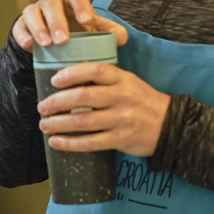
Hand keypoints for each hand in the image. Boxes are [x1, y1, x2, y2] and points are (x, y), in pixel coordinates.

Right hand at [11, 0, 129, 51]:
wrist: (55, 40)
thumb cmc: (77, 30)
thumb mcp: (94, 30)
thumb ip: (110, 32)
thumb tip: (120, 38)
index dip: (81, 5)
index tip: (86, 21)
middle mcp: (51, 2)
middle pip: (51, 4)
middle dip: (56, 21)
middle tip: (62, 40)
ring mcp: (35, 11)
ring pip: (32, 12)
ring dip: (38, 28)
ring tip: (46, 44)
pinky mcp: (21, 24)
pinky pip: (19, 26)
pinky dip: (22, 35)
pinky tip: (28, 45)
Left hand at [38, 61, 170, 158]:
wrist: (171, 126)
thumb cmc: (144, 102)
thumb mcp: (130, 83)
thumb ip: (106, 80)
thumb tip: (70, 81)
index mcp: (123, 79)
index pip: (95, 70)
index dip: (72, 73)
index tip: (54, 80)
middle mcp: (122, 97)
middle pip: (84, 96)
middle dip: (57, 102)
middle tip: (42, 107)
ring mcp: (122, 119)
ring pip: (83, 121)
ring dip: (58, 123)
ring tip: (44, 125)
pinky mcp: (121, 139)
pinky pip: (90, 143)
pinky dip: (70, 143)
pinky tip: (56, 142)